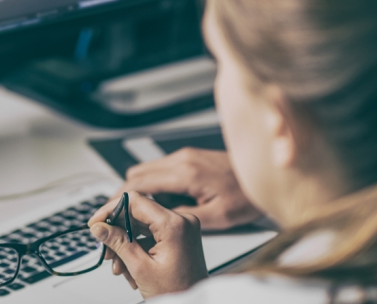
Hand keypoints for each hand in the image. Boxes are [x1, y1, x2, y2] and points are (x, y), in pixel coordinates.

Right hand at [88, 193, 207, 298]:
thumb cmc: (177, 292)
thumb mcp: (141, 268)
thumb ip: (118, 243)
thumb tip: (99, 227)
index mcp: (174, 224)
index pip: (135, 201)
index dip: (111, 210)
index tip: (96, 223)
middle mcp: (181, 221)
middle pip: (137, 214)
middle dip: (118, 233)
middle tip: (106, 251)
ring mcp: (181, 228)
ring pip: (142, 226)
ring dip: (126, 245)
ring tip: (119, 267)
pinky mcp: (179, 237)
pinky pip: (151, 235)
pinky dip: (138, 249)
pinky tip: (131, 268)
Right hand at [120, 148, 261, 230]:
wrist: (265, 175)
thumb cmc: (246, 196)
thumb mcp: (216, 217)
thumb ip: (182, 217)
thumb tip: (158, 221)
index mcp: (185, 173)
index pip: (139, 183)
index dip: (120, 199)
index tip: (111, 211)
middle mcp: (182, 159)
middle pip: (136, 173)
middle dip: (125, 194)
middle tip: (123, 215)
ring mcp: (185, 155)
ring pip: (147, 169)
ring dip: (140, 188)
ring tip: (143, 212)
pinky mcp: (190, 157)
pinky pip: (161, 168)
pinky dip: (154, 183)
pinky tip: (163, 201)